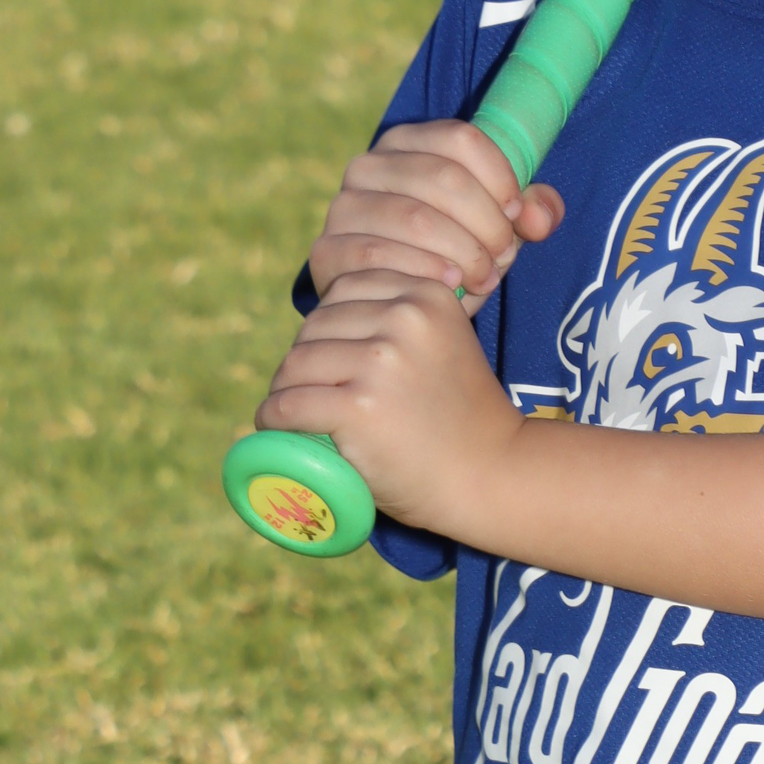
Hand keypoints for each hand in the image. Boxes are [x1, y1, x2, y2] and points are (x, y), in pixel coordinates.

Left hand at [258, 269, 525, 529]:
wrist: (490, 473)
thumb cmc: (460, 415)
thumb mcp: (445, 342)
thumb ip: (406, 319)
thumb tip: (332, 313)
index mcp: (427, 295)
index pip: (345, 289)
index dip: (330, 324)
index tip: (334, 358)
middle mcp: (406, 318)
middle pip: (316, 324)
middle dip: (306, 357)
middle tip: (311, 390)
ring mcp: (382, 362)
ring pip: (296, 363)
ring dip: (284, 387)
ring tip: (290, 409)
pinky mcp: (358, 407)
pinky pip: (290, 405)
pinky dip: (274, 418)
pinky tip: (275, 425)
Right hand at [308, 121, 561, 312]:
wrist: (396, 300)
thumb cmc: (455, 249)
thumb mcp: (498, 225)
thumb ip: (530, 212)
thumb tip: (539, 216)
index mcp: (409, 142)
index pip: (462, 139)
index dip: (500, 176)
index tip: (517, 213)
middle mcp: (369, 165)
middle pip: (444, 177)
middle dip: (487, 222)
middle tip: (505, 256)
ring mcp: (343, 206)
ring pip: (415, 217)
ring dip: (463, 251)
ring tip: (485, 276)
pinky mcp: (327, 249)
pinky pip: (378, 254)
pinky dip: (424, 271)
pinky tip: (450, 286)